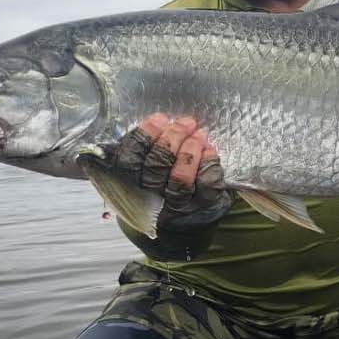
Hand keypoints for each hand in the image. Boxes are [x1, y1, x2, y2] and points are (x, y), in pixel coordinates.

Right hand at [115, 113, 231, 222]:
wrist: (189, 220)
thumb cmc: (164, 184)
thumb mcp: (146, 167)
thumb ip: (144, 148)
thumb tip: (159, 121)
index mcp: (131, 183)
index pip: (128, 160)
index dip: (143, 137)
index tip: (160, 118)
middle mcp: (152, 198)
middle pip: (156, 166)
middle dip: (173, 139)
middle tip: (186, 122)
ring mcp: (178, 205)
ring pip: (180, 178)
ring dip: (190, 151)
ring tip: (199, 133)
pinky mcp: (203, 207)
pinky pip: (207, 185)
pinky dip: (209, 163)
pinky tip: (210, 150)